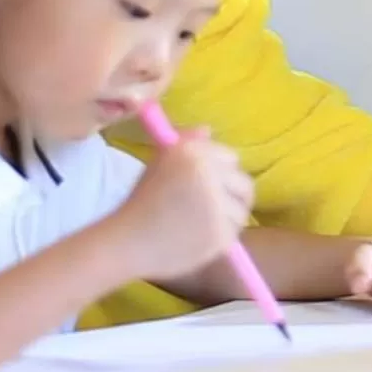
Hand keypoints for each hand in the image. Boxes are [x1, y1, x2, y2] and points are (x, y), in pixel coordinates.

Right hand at [111, 128, 253, 279]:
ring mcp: (216, 204)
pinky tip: (199, 239)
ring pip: (241, 211)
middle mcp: (208, 172)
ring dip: (227, 219)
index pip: (231, 158)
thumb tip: (207, 130)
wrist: (126, 240)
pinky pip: (233, 233)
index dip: (222, 173)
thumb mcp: (159, 163)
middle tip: (214, 209)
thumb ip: (186, 143)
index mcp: (193, 152)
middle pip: (244, 184)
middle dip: (233, 197)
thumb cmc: (141, 201)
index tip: (208, 186)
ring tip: (202, 225)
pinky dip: (220, 238)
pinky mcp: (220, 233)